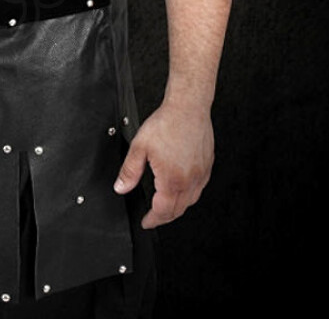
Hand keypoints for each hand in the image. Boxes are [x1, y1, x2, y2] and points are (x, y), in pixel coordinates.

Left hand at [113, 100, 214, 227]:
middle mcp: (190, 181)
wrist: (188, 107)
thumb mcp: (140, 147)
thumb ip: (129, 171)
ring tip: (166, 206)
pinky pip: (199, 189)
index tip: (146, 222)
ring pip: (191, 202)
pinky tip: (181, 188)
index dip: (152, 220)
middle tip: (154, 217)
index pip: (162, 211)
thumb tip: (121, 187)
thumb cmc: (167, 123)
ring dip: (177, 208)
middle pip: (178, 211)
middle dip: (164, 218)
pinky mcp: (207, 166)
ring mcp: (201, 174)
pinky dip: (189, 195)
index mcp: (172, 180)